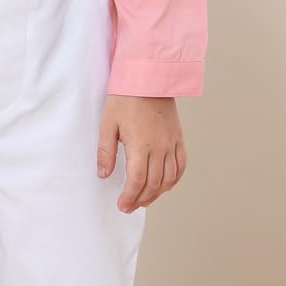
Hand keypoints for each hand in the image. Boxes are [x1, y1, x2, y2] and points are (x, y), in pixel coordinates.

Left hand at [97, 95, 185, 212]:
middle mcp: (159, 148)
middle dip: (141, 199)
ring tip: (144, 199)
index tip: (122, 205)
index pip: (137, 181)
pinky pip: (181, 165)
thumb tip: (104, 175)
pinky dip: (174, 179)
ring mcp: (171, 143)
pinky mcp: (178, 138)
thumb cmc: (125, 99)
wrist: (149, 78)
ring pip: (169, 178)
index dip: (130, 197)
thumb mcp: (108, 124)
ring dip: (157, 193)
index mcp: (140, 145)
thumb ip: (105, 152)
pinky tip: (165, 186)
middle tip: (129, 206)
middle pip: (154, 183)